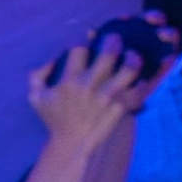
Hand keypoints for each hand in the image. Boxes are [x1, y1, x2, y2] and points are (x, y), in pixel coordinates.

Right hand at [30, 33, 149, 141]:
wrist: (74, 143)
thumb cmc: (56, 118)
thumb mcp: (36, 97)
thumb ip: (37, 74)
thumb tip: (54, 58)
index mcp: (70, 80)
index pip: (79, 48)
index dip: (84, 39)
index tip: (89, 38)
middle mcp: (92, 85)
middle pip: (109, 52)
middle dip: (114, 40)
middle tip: (115, 39)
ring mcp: (110, 96)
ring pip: (131, 68)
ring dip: (134, 57)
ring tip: (132, 54)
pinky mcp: (123, 106)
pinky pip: (141, 88)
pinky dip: (145, 79)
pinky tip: (142, 75)